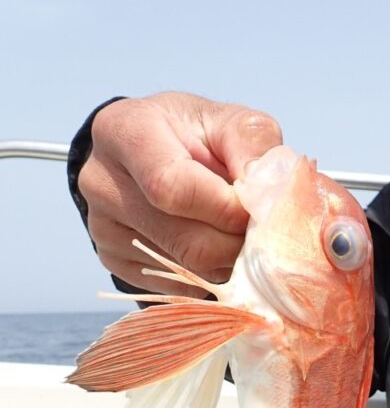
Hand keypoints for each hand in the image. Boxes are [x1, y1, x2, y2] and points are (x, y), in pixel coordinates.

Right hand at [78, 92, 282, 296]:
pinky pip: (175, 286)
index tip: (255, 208)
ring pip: (186, 269)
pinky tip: (212, 244)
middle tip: (258, 228)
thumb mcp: (228, 121)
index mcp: (125, 131)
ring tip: (235, 232)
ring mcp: (102, 227)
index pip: (173, 187)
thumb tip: (269, 193)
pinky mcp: (112, 260)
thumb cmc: (194, 135)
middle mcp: (102, 181)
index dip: (226, 209)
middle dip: (236, 242)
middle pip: (186, 241)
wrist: (152, 153)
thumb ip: (253, 145)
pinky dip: (208, 274)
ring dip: (227, 260)